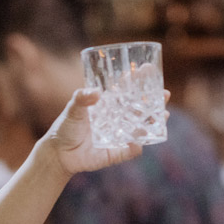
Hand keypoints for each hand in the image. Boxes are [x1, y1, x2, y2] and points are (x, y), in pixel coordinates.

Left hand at [43, 88, 161, 176]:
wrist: (59, 153)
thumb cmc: (66, 127)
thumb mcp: (72, 109)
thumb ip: (81, 98)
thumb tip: (96, 92)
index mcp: (109, 105)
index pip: (127, 90)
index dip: (138, 80)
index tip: (147, 69)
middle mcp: (117, 119)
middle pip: (140, 109)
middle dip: (154, 101)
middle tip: (165, 93)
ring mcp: (118, 136)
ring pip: (141, 129)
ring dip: (152, 123)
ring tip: (164, 116)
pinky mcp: (115, 153)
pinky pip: (129, 151)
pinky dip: (134, 148)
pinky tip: (139, 144)